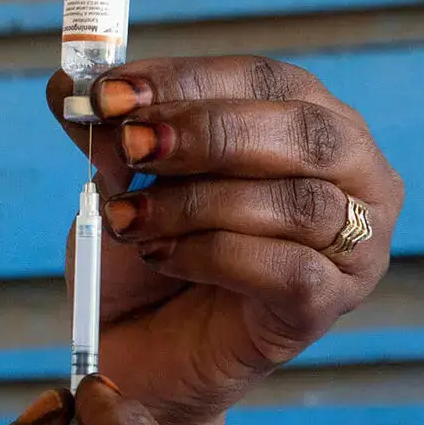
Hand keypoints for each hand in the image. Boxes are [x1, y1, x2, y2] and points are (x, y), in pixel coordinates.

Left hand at [47, 57, 403, 424]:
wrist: (136, 346)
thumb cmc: (144, 249)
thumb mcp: (119, 177)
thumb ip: (108, 130)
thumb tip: (71, 84)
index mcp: (305, 119)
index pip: (263, 78)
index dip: (185, 79)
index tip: (109, 93)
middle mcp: (351, 174)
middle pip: (301, 130)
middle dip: (204, 133)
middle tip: (130, 147)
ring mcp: (352, 244)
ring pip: (294, 202)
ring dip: (194, 203)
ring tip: (126, 216)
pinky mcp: (327, 304)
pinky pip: (284, 268)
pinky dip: (209, 255)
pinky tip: (160, 257)